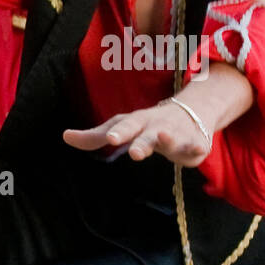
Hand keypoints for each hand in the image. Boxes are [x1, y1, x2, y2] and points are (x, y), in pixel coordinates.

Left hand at [63, 102, 212, 167]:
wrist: (190, 112)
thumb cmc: (147, 124)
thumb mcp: (121, 127)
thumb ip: (95, 136)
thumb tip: (65, 136)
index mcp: (138, 123)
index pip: (126, 126)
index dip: (118, 132)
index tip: (110, 138)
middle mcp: (157, 126)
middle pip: (148, 135)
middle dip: (142, 142)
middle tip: (134, 152)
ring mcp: (177, 134)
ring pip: (173, 138)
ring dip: (168, 139)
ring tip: (163, 137)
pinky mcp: (195, 144)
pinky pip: (198, 146)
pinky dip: (198, 148)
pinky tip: (199, 149)